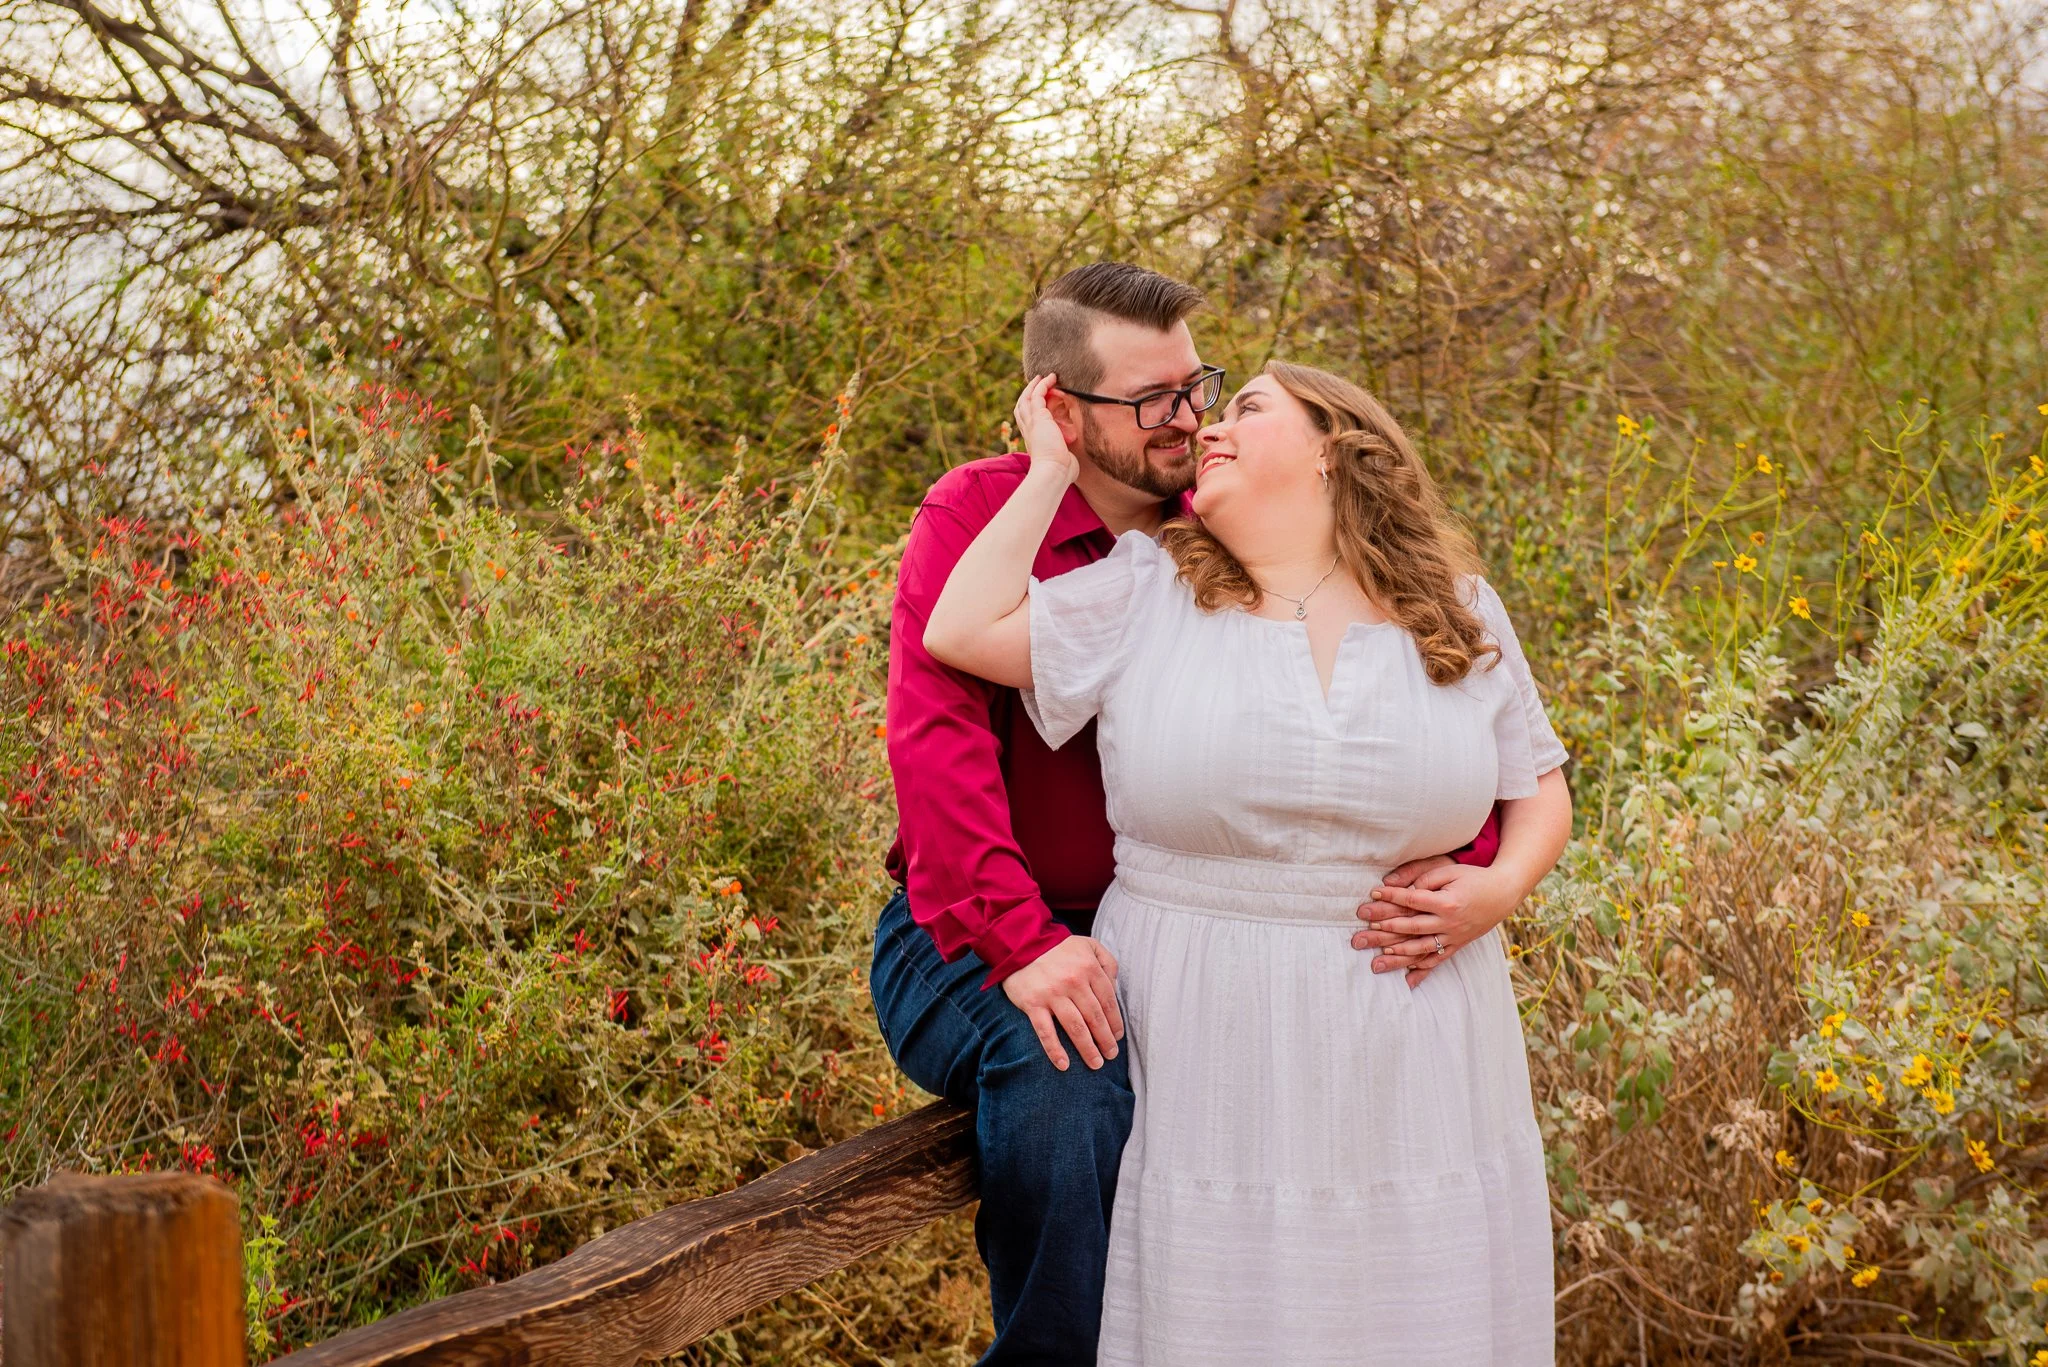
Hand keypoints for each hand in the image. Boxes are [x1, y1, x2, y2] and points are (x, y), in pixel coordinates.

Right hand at [1002, 935, 1123, 1070]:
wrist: (1020, 942)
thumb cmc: (1058, 947)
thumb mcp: (1089, 945)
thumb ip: (1108, 961)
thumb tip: (1116, 985)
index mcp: (1089, 968)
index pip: (1108, 1001)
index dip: (1115, 1022)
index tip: (1117, 1036)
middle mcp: (1073, 982)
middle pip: (1095, 1018)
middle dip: (1105, 1040)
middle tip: (1111, 1055)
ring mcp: (1052, 994)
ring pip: (1075, 1027)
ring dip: (1087, 1049)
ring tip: (1096, 1063)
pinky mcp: (1033, 1004)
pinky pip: (1045, 1031)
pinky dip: (1055, 1050)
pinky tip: (1063, 1065)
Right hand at [1014, 374, 1078, 482]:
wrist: (1053, 472)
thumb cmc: (1060, 472)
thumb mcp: (1062, 459)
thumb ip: (1065, 455)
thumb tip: (1074, 460)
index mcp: (1032, 439)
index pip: (1025, 420)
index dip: (1029, 409)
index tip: (1037, 401)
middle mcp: (1029, 430)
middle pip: (1021, 406)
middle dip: (1028, 393)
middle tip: (1036, 383)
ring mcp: (1031, 423)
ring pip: (1027, 398)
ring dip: (1035, 386)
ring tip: (1044, 377)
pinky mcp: (1038, 417)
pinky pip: (1037, 395)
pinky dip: (1043, 385)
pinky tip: (1051, 378)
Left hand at [1352, 861, 1521, 988]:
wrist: (1503, 893)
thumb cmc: (1474, 878)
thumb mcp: (1452, 871)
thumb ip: (1427, 878)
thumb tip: (1404, 889)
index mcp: (1446, 902)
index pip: (1411, 900)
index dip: (1390, 897)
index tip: (1372, 894)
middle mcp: (1449, 923)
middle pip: (1410, 929)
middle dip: (1383, 931)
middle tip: (1360, 935)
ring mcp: (1454, 937)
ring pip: (1420, 950)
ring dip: (1397, 957)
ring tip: (1376, 961)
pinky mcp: (1458, 945)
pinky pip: (1437, 961)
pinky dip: (1422, 971)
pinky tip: (1406, 979)